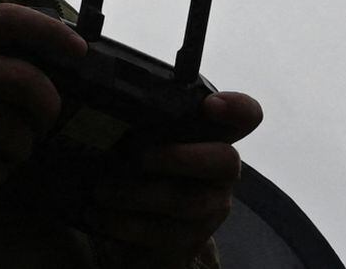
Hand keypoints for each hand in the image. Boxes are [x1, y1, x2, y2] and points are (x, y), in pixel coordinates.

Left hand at [85, 91, 263, 268]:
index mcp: (217, 138)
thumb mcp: (152, 143)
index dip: (236, 108)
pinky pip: (161, 234)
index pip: (246, 117)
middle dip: (179, 157)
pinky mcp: (190, 241)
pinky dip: (123, 223)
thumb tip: (115, 107)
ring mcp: (210, 209)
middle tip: (139, 157)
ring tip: (101, 190)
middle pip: (225, 160)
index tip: (210, 105)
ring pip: (186, 201)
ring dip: (137, 194)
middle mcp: (222, 174)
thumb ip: (148, 125)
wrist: (151, 236)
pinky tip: (99, 215)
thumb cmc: (150, 174)